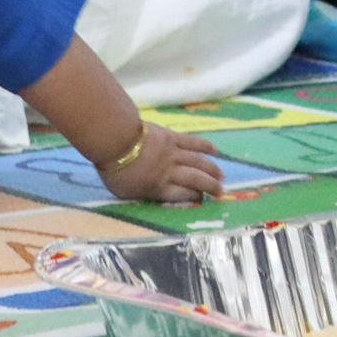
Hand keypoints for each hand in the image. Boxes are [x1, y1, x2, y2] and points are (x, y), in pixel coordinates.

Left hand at [103, 128, 224, 203]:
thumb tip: (150, 194)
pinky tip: (215, 150)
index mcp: (158, 187)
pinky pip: (193, 142)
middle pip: (195, 179)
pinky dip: (205, 146)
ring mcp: (173, 153)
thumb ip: (141, 194)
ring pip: (198, 162)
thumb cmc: (114, 169)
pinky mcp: (172, 137)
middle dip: (210, 186)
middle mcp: (170, 171)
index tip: (202, 199)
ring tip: (222, 175)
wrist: (115, 139)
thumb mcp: (125, 192)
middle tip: (221, 192)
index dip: (194, 197)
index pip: (182, 195)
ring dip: (212, 169)